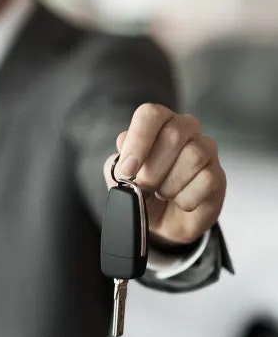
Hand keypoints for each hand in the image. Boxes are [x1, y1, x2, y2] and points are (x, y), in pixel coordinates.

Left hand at [103, 103, 225, 244]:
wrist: (159, 222)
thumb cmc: (141, 192)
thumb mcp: (120, 177)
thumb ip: (119, 160)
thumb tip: (124, 142)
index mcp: (158, 123)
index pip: (151, 115)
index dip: (139, 141)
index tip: (128, 169)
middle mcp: (185, 129)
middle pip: (173, 135)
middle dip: (153, 169)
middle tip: (145, 186)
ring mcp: (206, 150)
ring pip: (193, 157)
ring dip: (169, 185)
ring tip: (163, 193)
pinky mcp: (218, 175)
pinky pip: (206, 180)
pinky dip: (186, 198)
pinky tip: (180, 201)